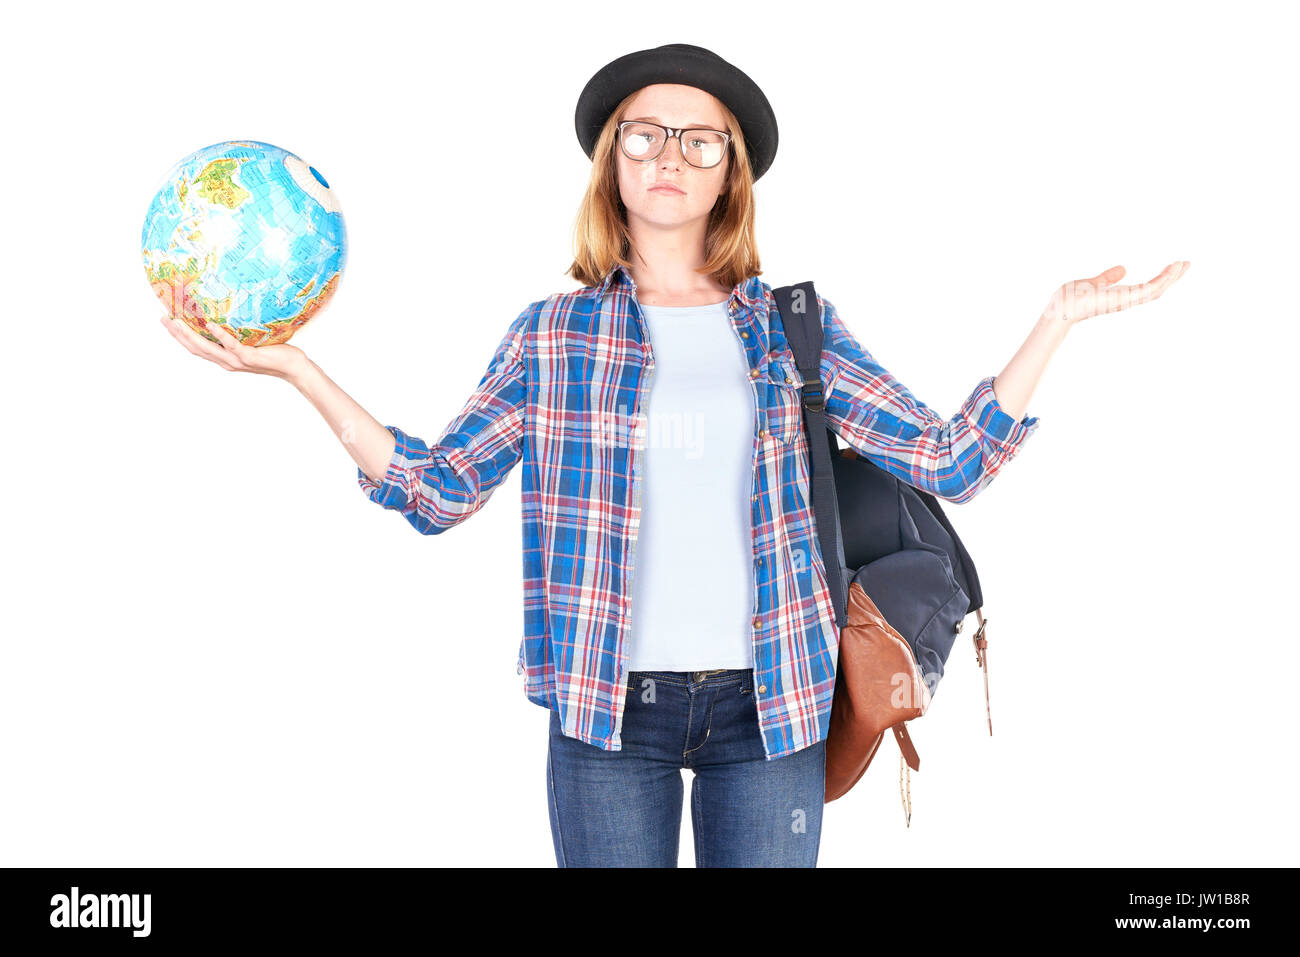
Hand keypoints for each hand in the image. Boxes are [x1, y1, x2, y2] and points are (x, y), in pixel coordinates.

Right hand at [160, 314, 307, 380]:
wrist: (293, 367)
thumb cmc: (274, 352)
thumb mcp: (250, 341)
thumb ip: (238, 332)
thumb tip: (229, 311)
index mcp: (225, 358)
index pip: (196, 348)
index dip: (179, 337)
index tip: (166, 321)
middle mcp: (227, 361)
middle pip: (195, 349)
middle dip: (177, 334)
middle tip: (163, 319)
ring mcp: (236, 360)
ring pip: (207, 349)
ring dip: (190, 335)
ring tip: (177, 321)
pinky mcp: (248, 357)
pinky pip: (231, 345)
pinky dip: (220, 336)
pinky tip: (211, 325)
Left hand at [1043, 261, 1190, 326]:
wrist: (1061, 309)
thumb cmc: (1071, 299)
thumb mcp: (1094, 282)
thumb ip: (1108, 277)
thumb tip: (1123, 269)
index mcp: (1120, 296)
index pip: (1146, 288)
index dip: (1162, 278)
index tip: (1174, 266)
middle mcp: (1127, 300)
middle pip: (1157, 290)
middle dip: (1172, 278)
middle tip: (1187, 264)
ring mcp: (1127, 300)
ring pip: (1157, 290)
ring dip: (1172, 277)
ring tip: (1184, 263)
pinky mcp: (1126, 298)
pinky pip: (1151, 289)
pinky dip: (1163, 279)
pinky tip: (1172, 267)